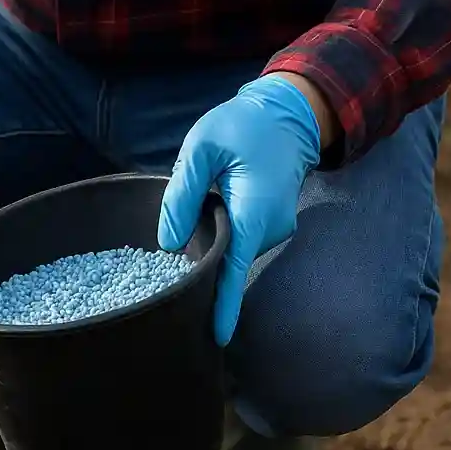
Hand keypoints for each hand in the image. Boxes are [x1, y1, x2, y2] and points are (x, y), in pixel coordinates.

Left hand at [157, 73, 325, 345]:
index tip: (217, 336)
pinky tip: (201, 224)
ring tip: (186, 224)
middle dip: (200, 268)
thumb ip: (182, 194)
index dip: (225, 304)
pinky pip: (239, 241)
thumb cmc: (242, 125)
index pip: (235, 267)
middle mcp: (270, 228)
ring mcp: (274, 228)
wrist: (287, 113)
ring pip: (232, 250)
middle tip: (163, 268)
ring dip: (208, 246)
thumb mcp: (201, 148)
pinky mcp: (269, 225)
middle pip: (228, 261)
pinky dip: (219, 239)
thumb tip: (169, 244)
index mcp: (254, 211)